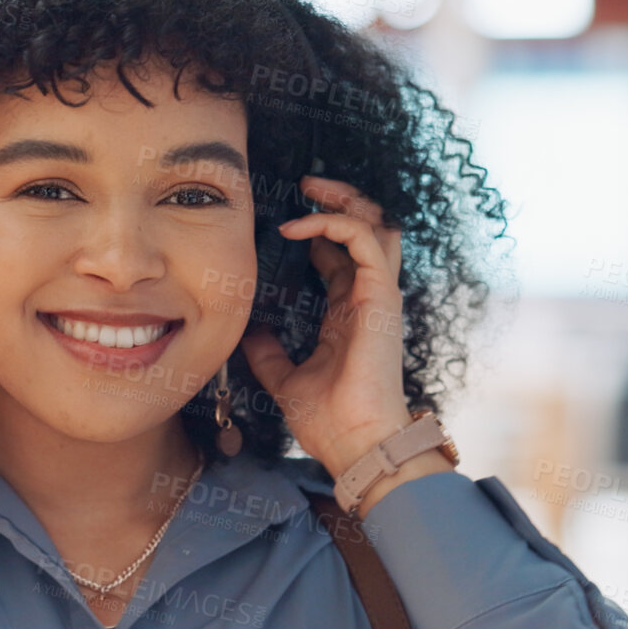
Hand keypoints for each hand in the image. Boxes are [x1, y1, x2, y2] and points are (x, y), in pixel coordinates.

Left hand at [240, 175, 418, 484]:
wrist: (355, 444)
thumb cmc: (329, 419)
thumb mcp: (284, 378)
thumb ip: (268, 353)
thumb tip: (247, 331)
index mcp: (349, 312)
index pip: (342, 253)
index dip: (318, 229)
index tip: (282, 221)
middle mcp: (367, 298)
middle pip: (368, 228)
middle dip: (340, 200)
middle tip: (306, 185)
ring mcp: (377, 295)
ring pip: (376, 223)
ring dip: (345, 199)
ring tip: (312, 187)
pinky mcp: (380, 296)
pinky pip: (365, 238)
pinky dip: (334, 223)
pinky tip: (298, 227)